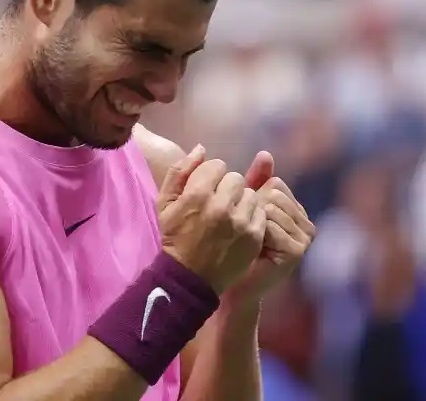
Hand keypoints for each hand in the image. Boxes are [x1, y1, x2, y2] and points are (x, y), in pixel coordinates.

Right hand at [157, 145, 266, 294]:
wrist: (190, 277)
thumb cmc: (175, 236)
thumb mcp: (165, 202)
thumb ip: (179, 172)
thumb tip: (201, 149)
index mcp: (198, 195)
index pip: (217, 165)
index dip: (211, 176)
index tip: (206, 189)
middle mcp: (222, 206)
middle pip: (236, 178)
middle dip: (227, 187)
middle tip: (218, 202)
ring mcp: (241, 222)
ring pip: (250, 194)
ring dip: (241, 200)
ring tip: (230, 214)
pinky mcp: (255, 236)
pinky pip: (260, 212)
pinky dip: (252, 216)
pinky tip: (239, 226)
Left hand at [223, 156, 315, 307]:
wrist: (230, 282)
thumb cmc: (232, 243)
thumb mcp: (242, 207)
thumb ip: (255, 181)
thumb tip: (265, 153)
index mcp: (294, 208)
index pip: (274, 183)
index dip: (252, 197)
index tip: (245, 218)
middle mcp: (305, 222)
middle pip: (274, 192)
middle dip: (252, 208)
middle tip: (246, 232)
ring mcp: (304, 238)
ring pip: (271, 207)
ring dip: (252, 221)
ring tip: (250, 241)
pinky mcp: (297, 251)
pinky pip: (270, 225)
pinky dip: (255, 233)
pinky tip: (254, 248)